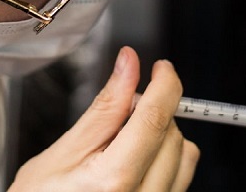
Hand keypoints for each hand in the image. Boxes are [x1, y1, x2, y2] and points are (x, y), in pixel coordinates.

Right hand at [8, 47, 199, 191]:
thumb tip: (128, 65)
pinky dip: (165, 160)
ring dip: (163, 137)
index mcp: (112, 182)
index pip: (155, 119)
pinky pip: (181, 179)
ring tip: (124, 144)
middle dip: (152, 113)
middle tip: (120, 115)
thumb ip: (104, 108)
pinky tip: (136, 162)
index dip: (164, 84)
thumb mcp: (61, 153)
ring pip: (184, 156)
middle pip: (172, 134)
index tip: (162, 68)